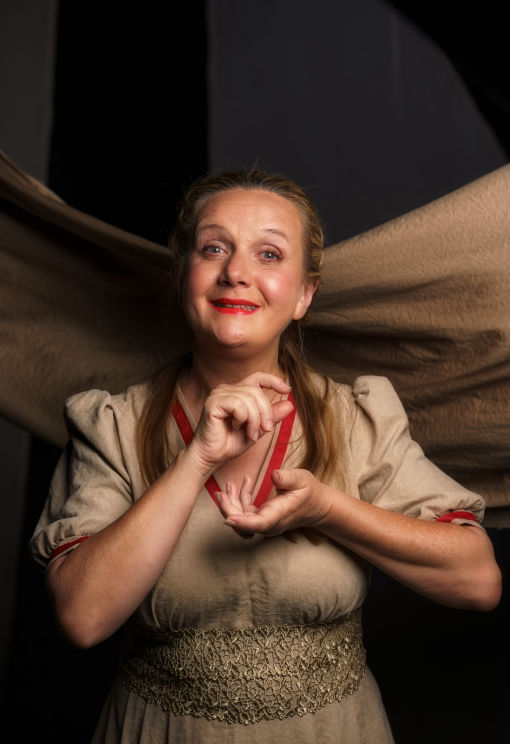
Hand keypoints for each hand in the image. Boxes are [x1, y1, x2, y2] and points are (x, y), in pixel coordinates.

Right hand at [188, 372, 293, 473]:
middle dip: (266, 412)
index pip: (257, 377)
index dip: (273, 380)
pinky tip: (235, 427)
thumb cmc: (230, 444)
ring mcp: (218, 394)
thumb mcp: (258, 429)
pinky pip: (238, 405)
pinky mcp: (213, 403)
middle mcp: (226, 389)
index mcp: (236, 392)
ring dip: (255, 420)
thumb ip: (271, 417)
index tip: (287, 389)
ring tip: (250, 434)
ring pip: (249, 398)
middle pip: (256, 391)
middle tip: (266, 430)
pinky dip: (243, 419)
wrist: (211, 457)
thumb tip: (290, 404)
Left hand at [217, 468, 333, 536]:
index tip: (228, 518)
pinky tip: (241, 484)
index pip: (260, 523)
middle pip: (244, 524)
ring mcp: (265, 523)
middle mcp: (270, 523)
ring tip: (228, 486)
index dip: (242, 523)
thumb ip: (288, 478)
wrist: (317, 505)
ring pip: (241, 519)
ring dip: (231, 504)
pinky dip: (239, 500)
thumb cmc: (309, 491)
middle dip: (229, 509)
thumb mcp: (302, 479)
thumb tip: (274, 475)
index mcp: (279, 514)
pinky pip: (245, 513)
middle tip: (221, 493)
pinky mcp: (262, 518)